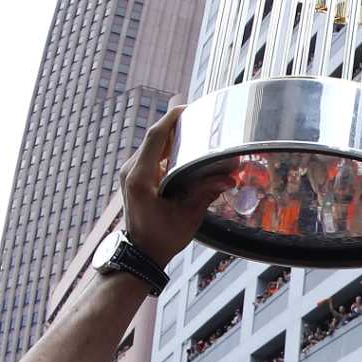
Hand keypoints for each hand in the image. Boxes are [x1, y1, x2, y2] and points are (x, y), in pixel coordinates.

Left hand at [123, 106, 233, 266]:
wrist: (141, 254)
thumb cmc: (161, 238)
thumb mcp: (188, 215)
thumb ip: (206, 192)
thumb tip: (229, 177)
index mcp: (141, 177)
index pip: (156, 137)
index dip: (172, 119)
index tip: (188, 107)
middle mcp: (132, 171)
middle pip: (155, 138)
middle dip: (176, 127)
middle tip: (200, 120)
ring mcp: (131, 174)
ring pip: (152, 146)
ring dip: (172, 138)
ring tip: (195, 133)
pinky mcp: (135, 179)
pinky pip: (151, 156)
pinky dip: (167, 150)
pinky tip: (185, 152)